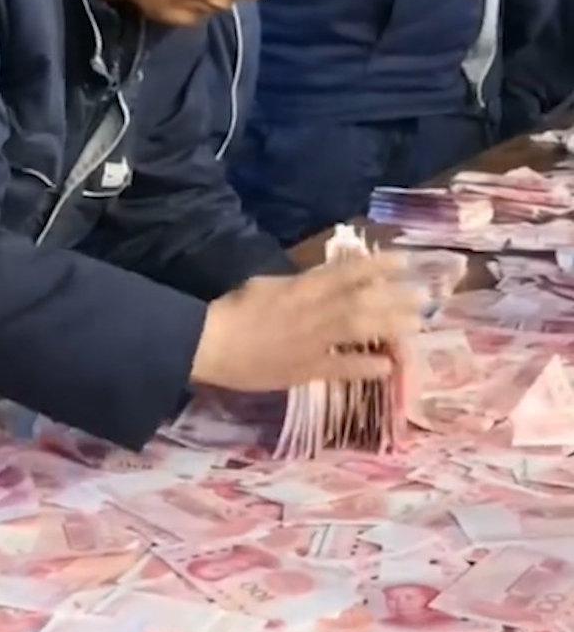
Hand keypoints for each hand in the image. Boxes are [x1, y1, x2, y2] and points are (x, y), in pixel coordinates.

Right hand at [189, 255, 421, 391]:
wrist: (207, 345)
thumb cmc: (231, 312)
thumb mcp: (263, 286)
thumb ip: (296, 285)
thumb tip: (321, 282)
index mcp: (299, 289)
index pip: (345, 274)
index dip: (377, 267)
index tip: (404, 262)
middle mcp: (312, 312)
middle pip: (361, 302)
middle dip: (395, 297)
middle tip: (425, 296)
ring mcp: (311, 342)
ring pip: (358, 330)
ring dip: (390, 326)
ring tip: (416, 324)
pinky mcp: (305, 369)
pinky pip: (341, 367)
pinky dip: (365, 367)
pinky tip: (388, 367)